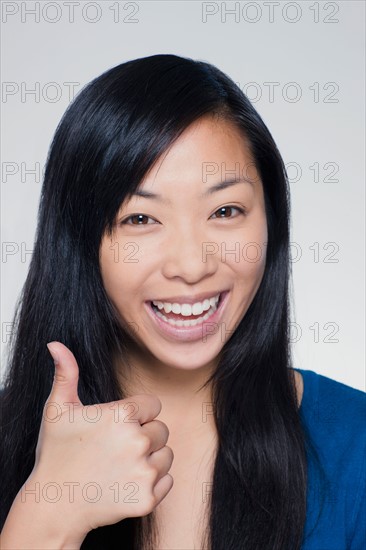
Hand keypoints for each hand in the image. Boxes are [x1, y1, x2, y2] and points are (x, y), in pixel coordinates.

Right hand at [27, 341, 173, 537]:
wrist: (54, 506)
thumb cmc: (56, 453)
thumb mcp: (58, 409)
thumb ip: (65, 373)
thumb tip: (56, 344)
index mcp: (122, 415)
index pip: (153, 406)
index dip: (136, 415)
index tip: (116, 427)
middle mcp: (138, 441)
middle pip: (161, 430)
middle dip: (144, 437)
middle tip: (116, 449)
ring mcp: (144, 472)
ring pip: (166, 455)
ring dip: (150, 459)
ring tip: (121, 466)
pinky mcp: (148, 498)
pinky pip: (167, 481)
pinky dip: (152, 483)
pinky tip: (127, 483)